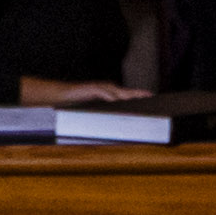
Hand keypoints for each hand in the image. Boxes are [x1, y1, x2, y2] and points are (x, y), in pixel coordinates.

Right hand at [21, 79, 141, 105]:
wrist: (62, 95)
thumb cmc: (80, 105)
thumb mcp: (96, 111)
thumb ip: (107, 115)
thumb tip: (120, 127)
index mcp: (110, 94)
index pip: (128, 95)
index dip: (140, 96)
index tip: (153, 99)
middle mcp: (108, 89)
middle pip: (127, 92)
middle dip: (139, 95)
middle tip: (151, 98)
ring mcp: (100, 88)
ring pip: (118, 92)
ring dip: (128, 96)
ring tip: (140, 99)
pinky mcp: (92, 88)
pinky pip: (103, 93)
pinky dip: (111, 96)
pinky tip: (117, 100)